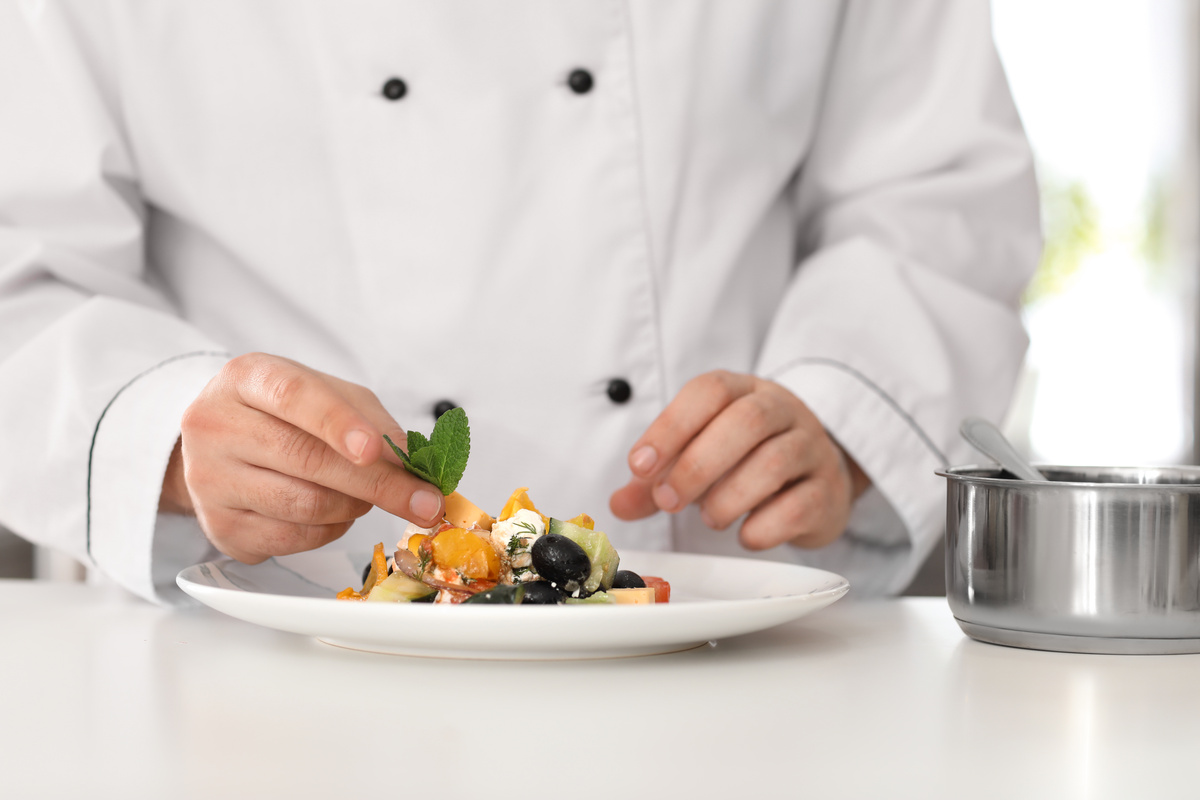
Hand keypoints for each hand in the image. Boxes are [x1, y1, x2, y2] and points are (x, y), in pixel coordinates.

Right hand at [159, 353, 443, 562]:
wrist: (222, 442)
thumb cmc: (285, 413)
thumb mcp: (330, 394)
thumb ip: (372, 421)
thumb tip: (412, 464)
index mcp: (246, 379)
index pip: (294, 397)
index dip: (338, 424)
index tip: (375, 450)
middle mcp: (216, 427)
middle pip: (306, 461)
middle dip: (378, 485)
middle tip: (425, 502)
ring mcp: (210, 482)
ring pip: (304, 506)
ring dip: (355, 506)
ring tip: (366, 494)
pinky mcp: (220, 529)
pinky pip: (294, 540)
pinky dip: (332, 529)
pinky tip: (335, 512)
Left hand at [609, 370, 869, 549]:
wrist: (816, 475)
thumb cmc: (746, 460)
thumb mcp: (698, 456)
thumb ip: (656, 478)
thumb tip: (618, 504)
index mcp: (744, 390)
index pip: (710, 391)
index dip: (671, 426)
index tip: (638, 465)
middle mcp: (783, 410)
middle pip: (747, 421)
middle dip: (698, 464)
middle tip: (667, 500)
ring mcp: (813, 448)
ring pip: (776, 461)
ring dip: (730, 497)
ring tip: (709, 518)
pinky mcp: (829, 491)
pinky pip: (802, 504)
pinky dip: (765, 526)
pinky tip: (745, 535)